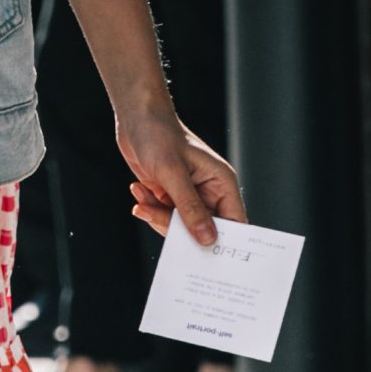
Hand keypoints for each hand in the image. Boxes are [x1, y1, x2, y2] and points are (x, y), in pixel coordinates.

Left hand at [117, 100, 244, 244]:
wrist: (136, 118)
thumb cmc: (160, 135)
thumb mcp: (174, 174)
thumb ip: (190, 208)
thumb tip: (207, 240)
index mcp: (222, 183)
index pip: (234, 222)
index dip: (223, 240)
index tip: (205, 253)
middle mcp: (209, 191)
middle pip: (203, 229)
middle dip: (179, 228)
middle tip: (158, 217)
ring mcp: (189, 194)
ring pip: (179, 225)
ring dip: (158, 216)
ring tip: (144, 199)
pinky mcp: (170, 195)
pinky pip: (163, 215)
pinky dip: (150, 208)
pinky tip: (141, 191)